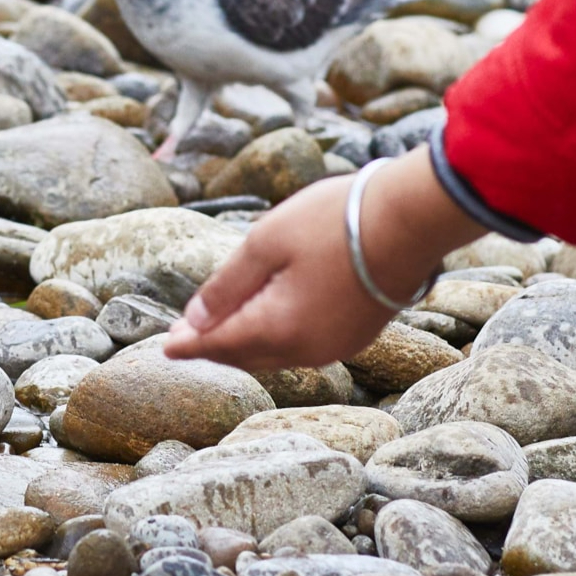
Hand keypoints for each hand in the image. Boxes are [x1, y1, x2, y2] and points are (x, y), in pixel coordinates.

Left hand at [165, 147, 486, 372]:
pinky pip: (301, 346)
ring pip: (274, 353)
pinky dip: (275, 337)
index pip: (219, 344)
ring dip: (244, 341)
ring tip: (221, 327)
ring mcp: (335, 346)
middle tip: (185, 335)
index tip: (164, 346)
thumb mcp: (266, 243)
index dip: (189, 343)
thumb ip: (226, 286)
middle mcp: (306, 351)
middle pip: (245, 355)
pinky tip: (268, 320)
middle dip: (214, 344)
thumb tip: (196, 322)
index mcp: (278, 330)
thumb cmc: (336, 222)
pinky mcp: (356, 336)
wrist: (411, 220)